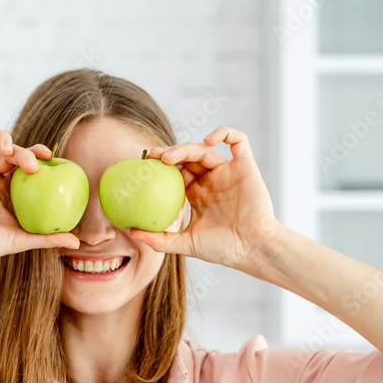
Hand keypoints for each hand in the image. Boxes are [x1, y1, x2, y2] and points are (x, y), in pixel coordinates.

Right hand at [0, 127, 80, 269]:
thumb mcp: (20, 240)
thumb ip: (47, 238)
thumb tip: (78, 241)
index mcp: (5, 186)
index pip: (24, 161)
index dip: (36, 153)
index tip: (48, 156)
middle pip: (7, 148)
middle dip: (21, 149)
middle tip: (30, 164)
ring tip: (4, 148)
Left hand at [129, 126, 281, 270]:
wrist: (252, 249)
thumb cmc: (223, 249)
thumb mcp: (186, 244)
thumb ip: (159, 238)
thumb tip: (130, 230)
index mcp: (198, 194)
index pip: (175, 173)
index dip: (159, 167)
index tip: (142, 168)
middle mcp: (212, 180)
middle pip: (187, 158)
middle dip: (167, 153)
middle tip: (150, 156)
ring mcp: (228, 172)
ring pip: (204, 149)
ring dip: (185, 147)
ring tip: (168, 157)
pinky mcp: (245, 166)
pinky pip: (238, 140)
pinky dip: (224, 133)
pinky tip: (208, 140)